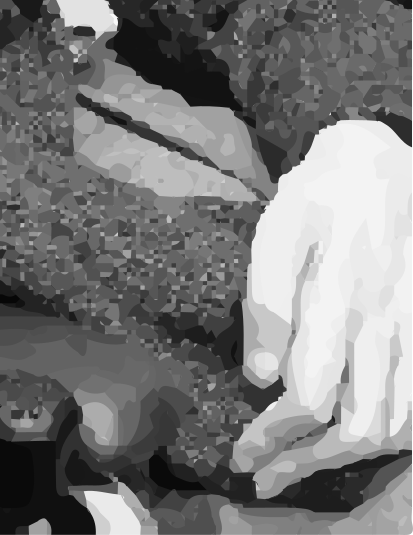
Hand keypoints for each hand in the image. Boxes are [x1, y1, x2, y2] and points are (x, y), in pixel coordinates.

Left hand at [231, 120, 411, 498]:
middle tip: (262, 472)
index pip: (314, 394)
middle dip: (308, 461)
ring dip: (346, 459)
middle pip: (360, 426)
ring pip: (396, 426)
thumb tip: (259, 377)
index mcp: (340, 298)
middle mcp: (384, 325)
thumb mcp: (276, 231)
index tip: (244, 447)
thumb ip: (266, 300)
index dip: (277, 433)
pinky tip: (350, 442)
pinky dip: (388, 437)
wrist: (379, 168)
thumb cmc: (318, 198)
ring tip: (297, 466)